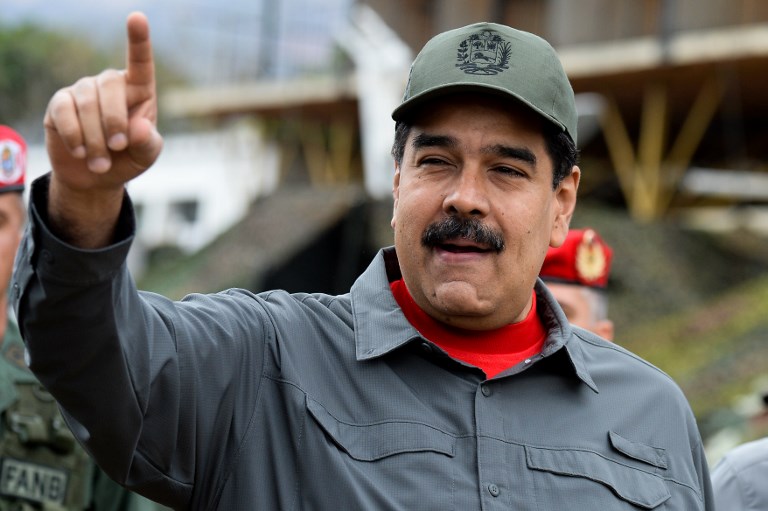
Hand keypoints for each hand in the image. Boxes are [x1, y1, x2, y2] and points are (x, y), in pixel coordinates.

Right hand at [44, 11, 161, 194]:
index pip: (140, 62)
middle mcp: (110, 84)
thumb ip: (148, 143)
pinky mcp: (60, 104)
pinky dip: (74, 136)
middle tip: (118, 148)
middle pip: (110, 86)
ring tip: (101, 164)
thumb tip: (139, 128)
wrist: (96, 177)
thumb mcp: (147, 156)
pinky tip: (81, 152)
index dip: (138, 40)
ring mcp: (83, 90)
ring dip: (95, 138)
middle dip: (114, 121)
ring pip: (87, 104)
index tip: (137, 18)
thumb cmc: (128, 159)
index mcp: (139, 90)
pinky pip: (64, 112)